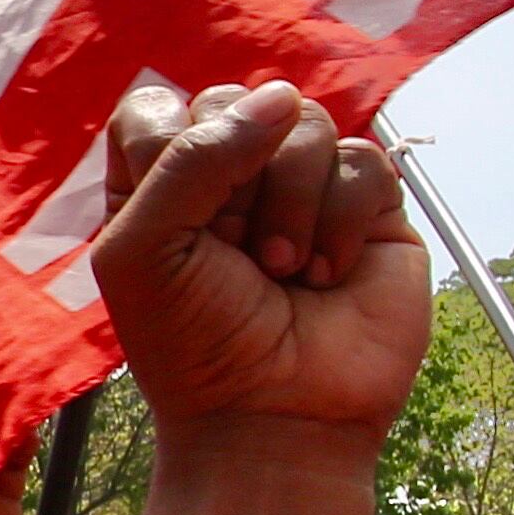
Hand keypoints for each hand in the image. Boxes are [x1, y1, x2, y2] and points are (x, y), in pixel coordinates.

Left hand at [90, 80, 429, 456]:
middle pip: (238, 103)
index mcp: (158, 184)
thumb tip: (277, 96)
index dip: (174, 146)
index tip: (181, 217)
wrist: (276, 418)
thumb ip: (190, 158)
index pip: (159, 107)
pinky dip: (341, 220)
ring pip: (307, 124)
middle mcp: (229, 176)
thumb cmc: (193, 343)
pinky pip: (364, 160)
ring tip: (281, 269)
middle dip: (236, 181)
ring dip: (290, 203)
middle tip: (236, 251)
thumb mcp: (146, 249)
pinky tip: (325, 274)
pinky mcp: (367, 208)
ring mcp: (303, 187)